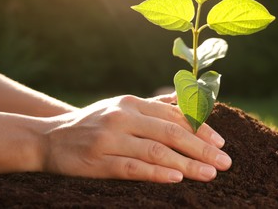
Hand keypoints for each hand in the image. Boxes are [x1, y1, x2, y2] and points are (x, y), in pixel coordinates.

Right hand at [42, 94, 231, 182]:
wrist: (51, 137)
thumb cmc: (96, 122)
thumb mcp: (123, 107)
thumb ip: (155, 105)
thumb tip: (187, 99)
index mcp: (133, 103)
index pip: (175, 115)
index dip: (201, 129)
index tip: (221, 143)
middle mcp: (124, 117)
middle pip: (171, 132)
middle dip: (202, 148)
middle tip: (225, 162)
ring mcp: (111, 138)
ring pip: (157, 151)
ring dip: (187, 163)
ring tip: (210, 173)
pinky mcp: (99, 161)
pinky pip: (134, 167)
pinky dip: (157, 173)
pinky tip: (177, 178)